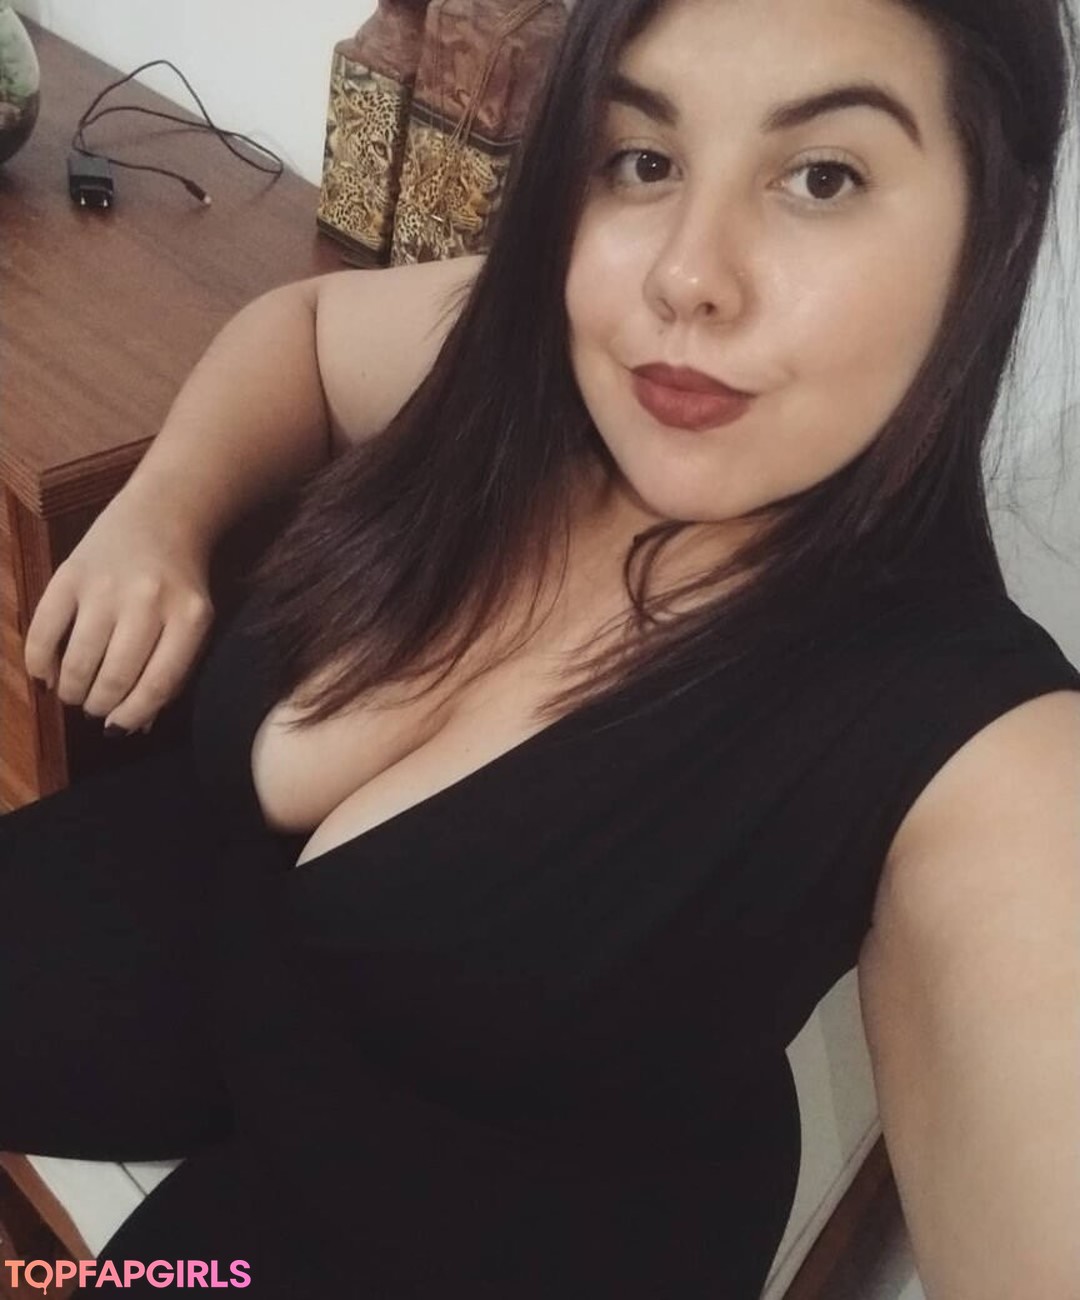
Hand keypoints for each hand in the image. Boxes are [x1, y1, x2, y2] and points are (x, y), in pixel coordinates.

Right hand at [22, 487, 214, 734]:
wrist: (162, 514)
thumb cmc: (179, 583)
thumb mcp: (191, 624)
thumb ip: (169, 673)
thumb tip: (131, 727)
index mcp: (189, 617)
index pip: (157, 684)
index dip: (132, 715)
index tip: (118, 727)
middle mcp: (148, 601)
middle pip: (115, 677)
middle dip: (100, 705)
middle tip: (95, 708)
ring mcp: (106, 586)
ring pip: (79, 661)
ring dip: (72, 690)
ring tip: (75, 693)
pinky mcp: (70, 573)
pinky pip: (44, 631)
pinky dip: (40, 663)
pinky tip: (47, 674)